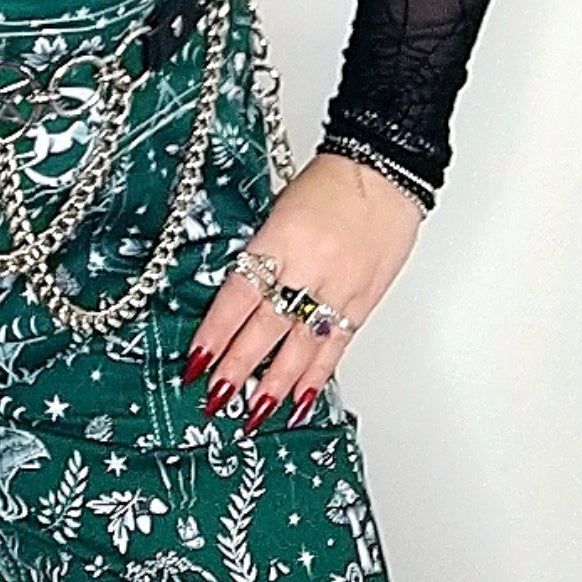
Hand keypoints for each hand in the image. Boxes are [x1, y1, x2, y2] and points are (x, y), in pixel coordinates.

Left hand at [181, 153, 425, 431]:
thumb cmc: (330, 183)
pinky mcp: (363, 301)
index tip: (197, 361)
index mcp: (281, 240)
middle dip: (238, 367)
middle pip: (267, 327)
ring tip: (253, 412)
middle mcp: (310, 268)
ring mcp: (340, 288)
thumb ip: (260, 254)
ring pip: (302, 345)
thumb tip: (237, 298)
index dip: (216, 333)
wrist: (385, 169)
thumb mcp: (279, 210)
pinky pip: (336, 345)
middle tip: (217, 396)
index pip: (239, 297)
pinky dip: (316, 375)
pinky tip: (300, 397)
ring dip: (275, 383)